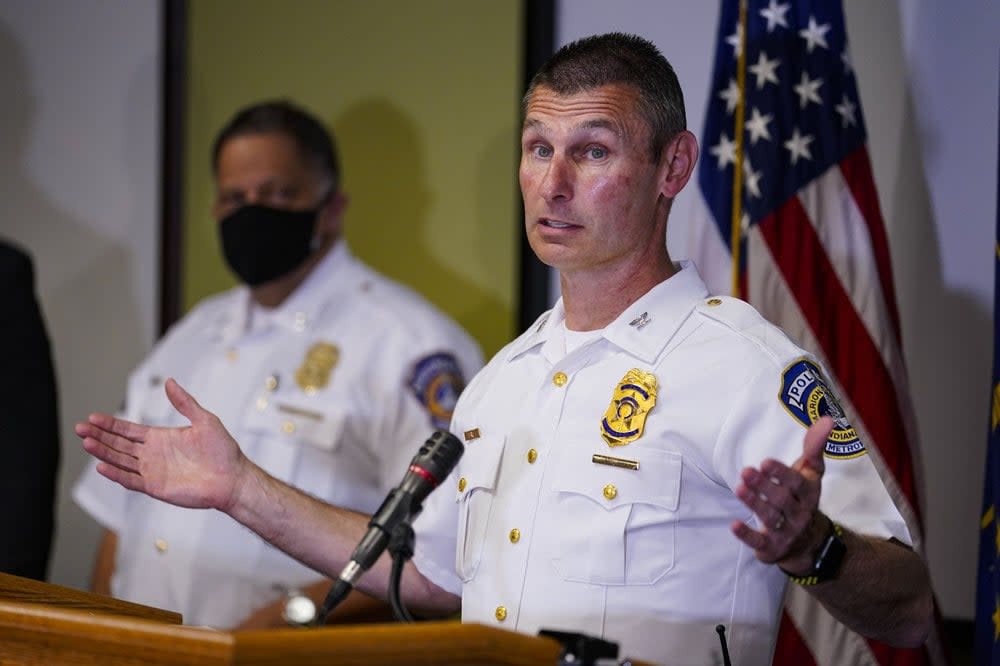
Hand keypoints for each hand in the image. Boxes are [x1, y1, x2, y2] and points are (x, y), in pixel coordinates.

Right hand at [76, 378, 246, 511]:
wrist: (232, 478)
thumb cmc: (222, 451)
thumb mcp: (204, 420)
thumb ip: (184, 402)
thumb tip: (170, 381)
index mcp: (160, 438)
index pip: (128, 430)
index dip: (110, 425)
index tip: (92, 417)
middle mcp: (152, 455)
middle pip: (118, 444)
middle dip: (99, 436)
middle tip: (80, 428)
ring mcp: (152, 471)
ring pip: (120, 461)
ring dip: (103, 453)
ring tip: (86, 442)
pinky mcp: (156, 487)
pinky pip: (131, 480)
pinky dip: (116, 474)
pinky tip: (102, 466)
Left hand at [730, 416, 831, 567]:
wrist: (809, 543)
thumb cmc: (803, 498)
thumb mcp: (810, 473)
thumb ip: (814, 447)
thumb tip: (826, 419)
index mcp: (809, 494)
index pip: (797, 483)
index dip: (781, 473)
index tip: (765, 462)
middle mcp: (799, 514)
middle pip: (781, 500)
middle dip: (764, 486)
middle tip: (745, 472)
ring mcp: (786, 532)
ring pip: (770, 518)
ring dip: (754, 503)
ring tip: (739, 488)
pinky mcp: (772, 547)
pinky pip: (759, 542)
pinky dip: (746, 535)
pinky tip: (734, 525)